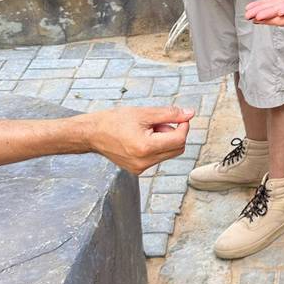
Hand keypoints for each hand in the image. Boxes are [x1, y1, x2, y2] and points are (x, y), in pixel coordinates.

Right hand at [79, 105, 193, 174]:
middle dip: (174, 133)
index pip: (179, 140)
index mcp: (146, 148)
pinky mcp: (137, 170)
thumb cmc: (115, 120)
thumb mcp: (145, 113)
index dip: (184, 126)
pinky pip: (157, 158)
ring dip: (165, 139)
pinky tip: (142, 137)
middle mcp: (144, 162)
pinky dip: (156, 146)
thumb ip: (170, 113)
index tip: (179, 116)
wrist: (93, 133)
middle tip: (159, 121)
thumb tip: (190, 113)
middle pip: (177, 149)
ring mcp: (140, 169)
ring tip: (147, 129)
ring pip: (168, 154)